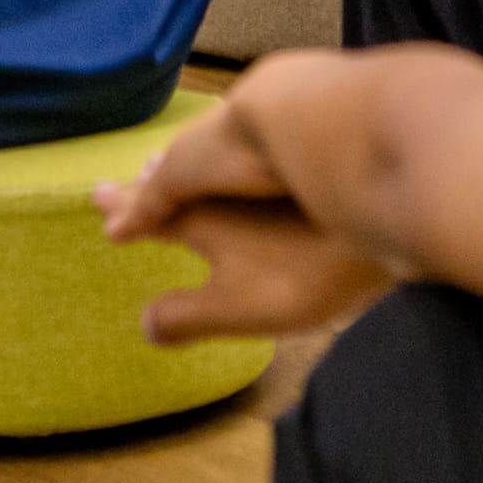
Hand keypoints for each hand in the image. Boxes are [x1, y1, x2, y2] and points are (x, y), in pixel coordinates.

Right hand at [102, 81, 385, 343]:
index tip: (100, 198)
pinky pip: (265, 157)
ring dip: (201, 167)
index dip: (130, 206)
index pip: (156, 203)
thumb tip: (146, 325)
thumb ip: (191, 315)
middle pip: (186, 171)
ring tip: (190, 173)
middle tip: (138, 175)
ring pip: (226, 157)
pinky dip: (246, 166)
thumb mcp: (240, 304)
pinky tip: (266, 177)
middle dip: (162, 180)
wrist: (382, 196)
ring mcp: (279, 161)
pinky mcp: (319, 165)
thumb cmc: (309, 263)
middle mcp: (235, 174)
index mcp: (207, 210)